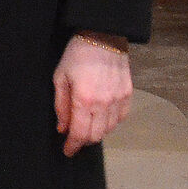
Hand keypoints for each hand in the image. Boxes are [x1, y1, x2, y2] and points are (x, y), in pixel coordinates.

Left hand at [53, 34, 132, 155]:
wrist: (102, 37)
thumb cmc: (77, 55)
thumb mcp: (60, 78)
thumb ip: (61, 105)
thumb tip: (62, 128)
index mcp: (84, 99)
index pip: (80, 133)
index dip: (72, 145)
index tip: (67, 151)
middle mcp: (104, 103)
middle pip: (95, 136)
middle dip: (83, 141)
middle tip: (74, 140)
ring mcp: (118, 100)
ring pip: (109, 129)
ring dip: (97, 133)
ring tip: (86, 126)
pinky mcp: (128, 95)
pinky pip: (120, 118)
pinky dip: (110, 123)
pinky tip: (101, 118)